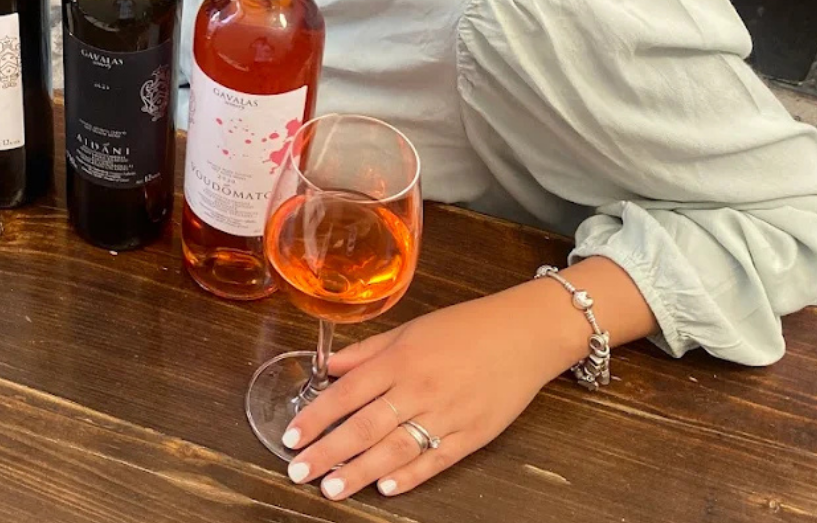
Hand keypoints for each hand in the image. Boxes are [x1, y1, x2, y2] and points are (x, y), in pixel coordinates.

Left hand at [278, 282, 580, 499]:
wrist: (525, 334)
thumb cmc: (465, 327)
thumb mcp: (409, 329)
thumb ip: (367, 352)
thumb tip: (328, 367)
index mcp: (400, 360)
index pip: (347, 393)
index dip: (316, 417)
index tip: (291, 436)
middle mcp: (419, 388)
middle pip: (365, 426)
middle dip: (328, 452)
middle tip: (299, 471)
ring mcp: (448, 414)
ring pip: (397, 449)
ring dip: (361, 472)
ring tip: (332, 489)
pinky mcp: (474, 434)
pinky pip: (437, 460)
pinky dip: (411, 476)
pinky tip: (387, 489)